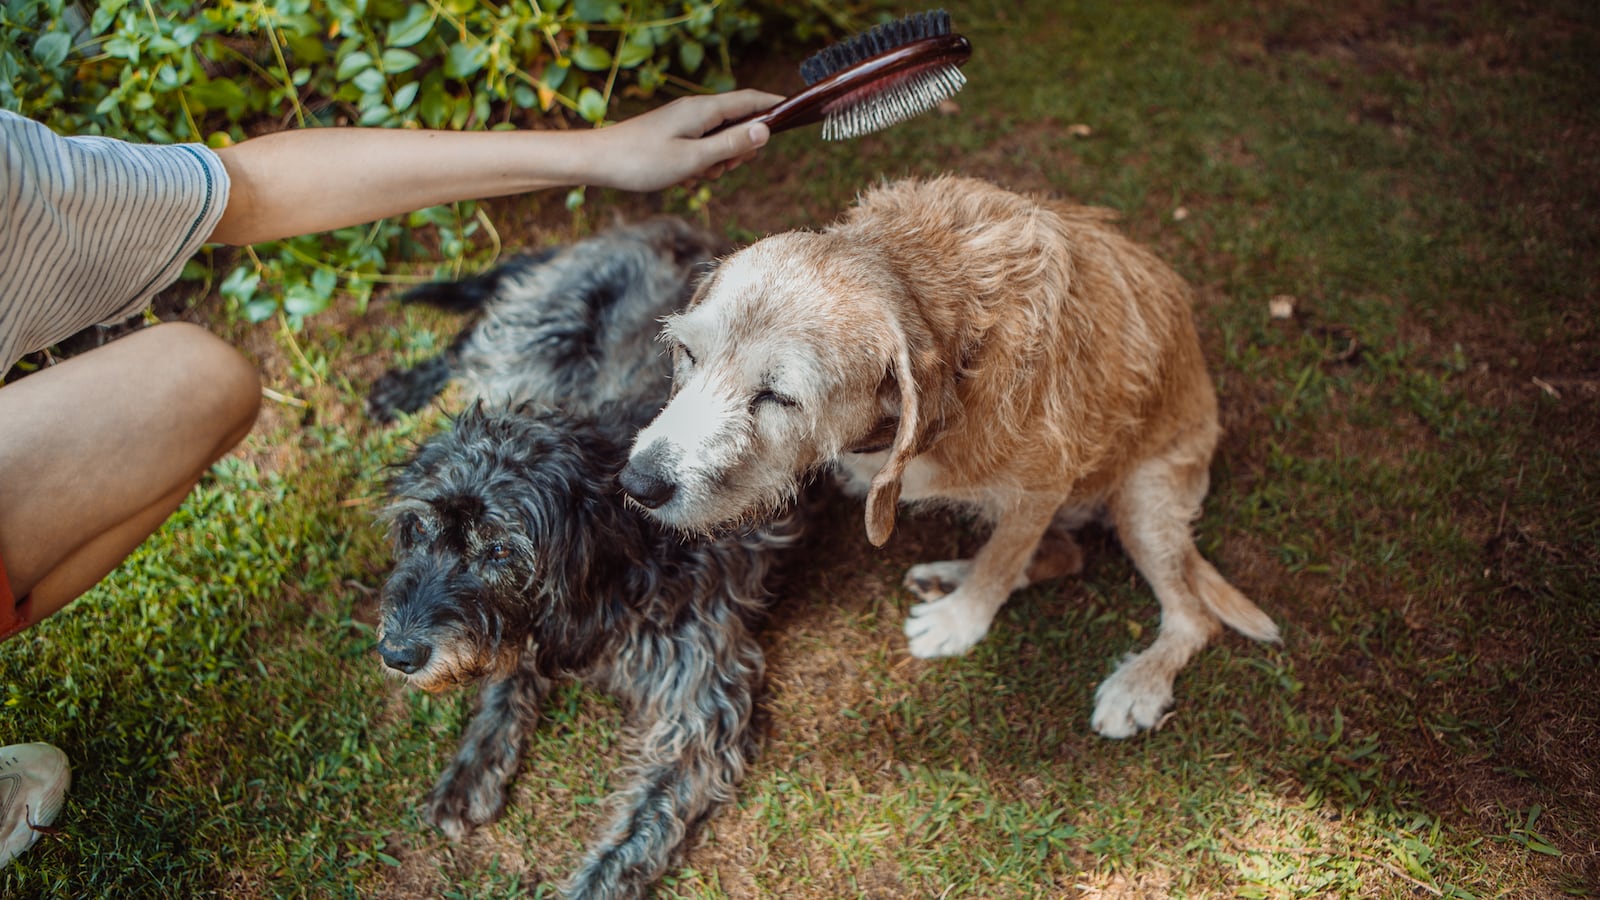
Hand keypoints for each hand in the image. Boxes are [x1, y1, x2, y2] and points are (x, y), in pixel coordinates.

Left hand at [587, 90, 782, 191]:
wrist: (598, 162)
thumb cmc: (642, 160)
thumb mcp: (694, 159)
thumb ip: (732, 145)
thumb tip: (766, 130)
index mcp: (704, 110)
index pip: (751, 100)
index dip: (775, 107)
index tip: (795, 116)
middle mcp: (696, 110)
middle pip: (738, 124)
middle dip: (738, 150)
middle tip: (721, 168)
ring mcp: (684, 123)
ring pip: (719, 141)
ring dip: (716, 162)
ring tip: (695, 175)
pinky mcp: (674, 135)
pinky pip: (700, 149)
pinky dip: (699, 165)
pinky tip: (682, 177)